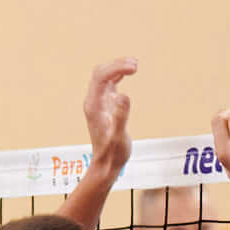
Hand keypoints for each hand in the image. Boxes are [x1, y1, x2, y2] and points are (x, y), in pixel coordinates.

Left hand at [83, 58, 137, 176]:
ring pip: (103, 76)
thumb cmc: (113, 153)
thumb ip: (121, 116)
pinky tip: (127, 73)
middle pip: (100, 73)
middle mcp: (93, 102)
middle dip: (117, 64)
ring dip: (117, 67)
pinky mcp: (104, 105)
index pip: (101, 77)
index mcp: (94, 106)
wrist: (106, 165)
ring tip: (134, 65)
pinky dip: (117, 75)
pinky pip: (107, 84)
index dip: (116, 68)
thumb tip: (123, 95)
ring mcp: (98, 103)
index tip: (133, 68)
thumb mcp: (119, 137)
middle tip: (135, 65)